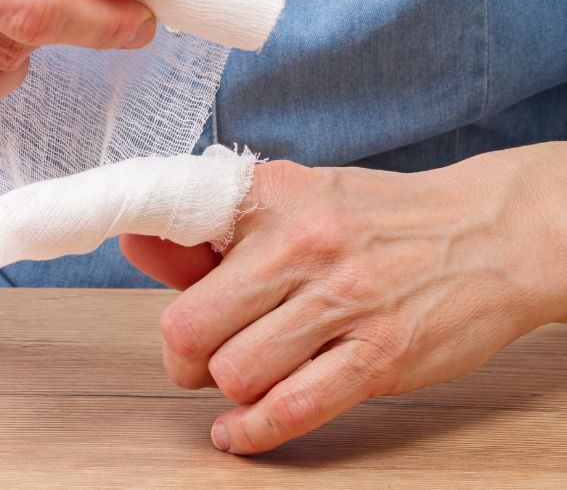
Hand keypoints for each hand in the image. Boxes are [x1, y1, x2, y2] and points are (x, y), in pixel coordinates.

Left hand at [121, 142, 566, 453]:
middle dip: (183, 354)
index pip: (177, 232)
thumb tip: (138, 241)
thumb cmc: (383, 216)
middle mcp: (304, 246)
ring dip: (225, 385)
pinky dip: (252, 431)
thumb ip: (216, 228)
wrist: (490, 231)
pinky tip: (238, 429)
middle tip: (197, 354)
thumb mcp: (297, 196)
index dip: (148, 264)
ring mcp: (344, 303)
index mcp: (274, 198)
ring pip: (235, 373)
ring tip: (241, 373)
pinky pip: (291, 409)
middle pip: (190, 327)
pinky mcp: (379, 357)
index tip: (137, 275)